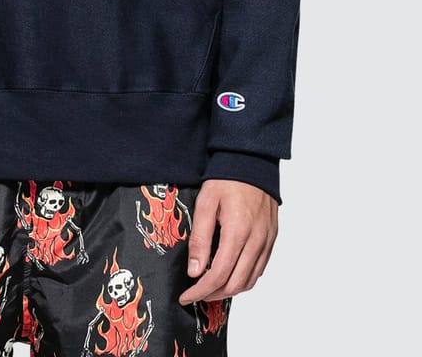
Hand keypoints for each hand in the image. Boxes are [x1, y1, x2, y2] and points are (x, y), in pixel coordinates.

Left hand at [178, 179, 277, 304]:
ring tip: (210, 287)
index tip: (187, 296)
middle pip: (235, 284)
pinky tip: (230, 273)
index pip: (218, 275)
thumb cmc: (227, 180)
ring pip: (250, 281)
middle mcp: (256, 241)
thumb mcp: (206, 203)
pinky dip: (244, 279)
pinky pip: (259, 269)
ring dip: (229, 290)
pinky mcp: (271, 239)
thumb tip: (194, 270)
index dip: (201, 291)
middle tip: (195, 293)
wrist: (252, 162)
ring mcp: (267, 241)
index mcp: (238, 232)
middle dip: (213, 294)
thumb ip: (200, 238)